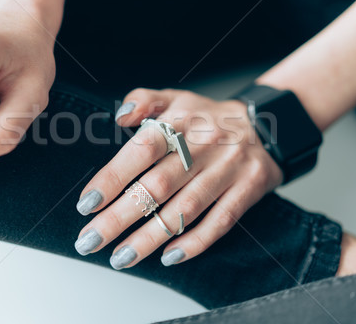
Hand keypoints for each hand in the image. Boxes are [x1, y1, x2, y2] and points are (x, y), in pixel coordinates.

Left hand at [74, 88, 282, 267]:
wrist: (269, 124)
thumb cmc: (209, 117)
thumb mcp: (177, 98)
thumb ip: (144, 100)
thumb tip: (119, 116)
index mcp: (182, 120)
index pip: (142, 150)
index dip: (113, 178)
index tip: (87, 204)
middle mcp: (205, 144)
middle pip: (158, 186)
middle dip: (120, 217)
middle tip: (91, 240)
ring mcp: (229, 168)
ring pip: (185, 209)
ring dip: (150, 238)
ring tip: (121, 257)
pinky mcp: (249, 189)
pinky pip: (220, 221)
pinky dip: (194, 242)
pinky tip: (168, 256)